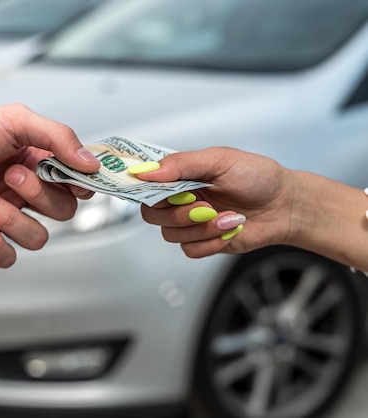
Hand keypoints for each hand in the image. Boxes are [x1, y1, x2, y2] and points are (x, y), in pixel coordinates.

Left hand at [0, 104, 99, 267]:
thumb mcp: (14, 120)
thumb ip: (58, 136)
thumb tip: (91, 162)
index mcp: (36, 162)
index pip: (76, 182)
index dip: (82, 185)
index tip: (78, 181)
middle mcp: (24, 191)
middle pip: (63, 211)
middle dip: (38, 196)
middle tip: (11, 176)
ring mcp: (6, 216)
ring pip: (38, 237)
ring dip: (11, 218)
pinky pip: (8, 257)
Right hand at [135, 147, 294, 257]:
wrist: (286, 205)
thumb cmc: (258, 177)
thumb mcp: (219, 160)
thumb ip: (181, 164)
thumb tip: (147, 170)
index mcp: (180, 176)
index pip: (146, 184)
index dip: (143, 189)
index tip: (154, 192)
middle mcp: (180, 199)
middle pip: (152, 214)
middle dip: (178, 213)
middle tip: (204, 207)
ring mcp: (190, 222)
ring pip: (170, 234)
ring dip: (200, 228)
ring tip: (227, 217)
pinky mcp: (203, 242)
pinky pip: (189, 249)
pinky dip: (210, 242)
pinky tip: (229, 230)